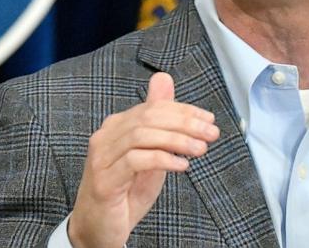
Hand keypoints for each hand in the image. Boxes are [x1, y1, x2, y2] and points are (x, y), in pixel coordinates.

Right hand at [67, 72, 219, 247]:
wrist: (98, 229)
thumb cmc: (125, 192)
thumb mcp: (149, 153)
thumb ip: (159, 122)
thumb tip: (164, 80)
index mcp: (117, 126)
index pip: (153, 107)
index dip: (184, 110)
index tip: (209, 120)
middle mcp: (106, 136)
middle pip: (148, 117)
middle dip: (185, 123)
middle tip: (210, 133)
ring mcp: (102, 158)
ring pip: (142, 135)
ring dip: (177, 140)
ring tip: (200, 149)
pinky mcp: (104, 180)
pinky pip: (136, 160)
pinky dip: (162, 159)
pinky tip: (181, 165)